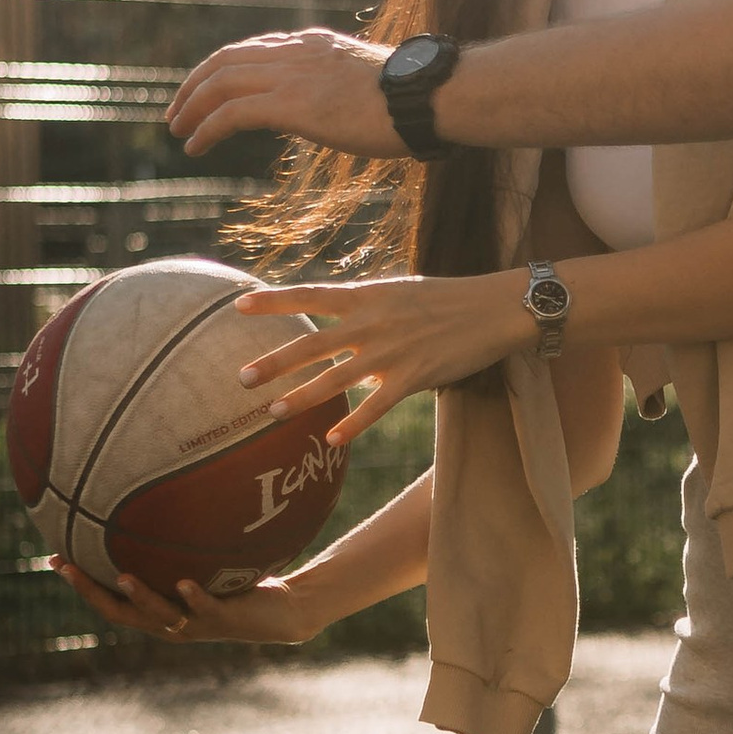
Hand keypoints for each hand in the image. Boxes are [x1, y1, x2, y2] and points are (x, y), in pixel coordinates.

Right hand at [47, 556, 326, 646]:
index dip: (80, 583)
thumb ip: (179, 543)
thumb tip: (160, 499)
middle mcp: (171, 623)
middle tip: (68, 567)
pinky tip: (184, 582)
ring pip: (159, 615)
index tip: (53, 558)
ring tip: (120, 576)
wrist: (283, 613)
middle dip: (91, 591)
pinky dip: (193, 596)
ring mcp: (197, 623)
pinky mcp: (226, 619)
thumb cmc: (237, 585)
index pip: (108, 600)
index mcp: (158, 612)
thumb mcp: (202, 561)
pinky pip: (207, 607)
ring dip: (139, 596)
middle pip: (119, 613)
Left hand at [165, 28, 397, 159]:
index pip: (254, 49)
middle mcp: (297, 52)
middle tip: (177, 112)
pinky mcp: (292, 104)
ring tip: (178, 131)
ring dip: (192, 107)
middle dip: (195, 85)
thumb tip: (336, 110)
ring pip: (221, 82)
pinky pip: (232, 113)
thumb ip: (339, 89)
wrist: (429, 98)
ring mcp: (293, 75)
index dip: (223, 70)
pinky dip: (207, 128)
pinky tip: (195, 147)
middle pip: (226, 59)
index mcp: (314, 44)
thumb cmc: (412, 100)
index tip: (208, 91)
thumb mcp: (366, 85)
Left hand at [235, 269, 525, 443]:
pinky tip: (331, 439)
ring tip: (274, 412)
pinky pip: (376, 405)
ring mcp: (392, 350)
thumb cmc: (447, 300)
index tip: (237, 306)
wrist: (495, 308)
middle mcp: (373, 322)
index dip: (273, 301)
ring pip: (337, 377)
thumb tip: (341, 334)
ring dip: (303, 396)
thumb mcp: (399, 293)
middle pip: (313, 343)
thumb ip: (366, 312)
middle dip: (275, 361)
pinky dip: (353, 423)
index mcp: (367, 296)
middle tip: (241, 378)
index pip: (310, 295)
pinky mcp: (414, 376)